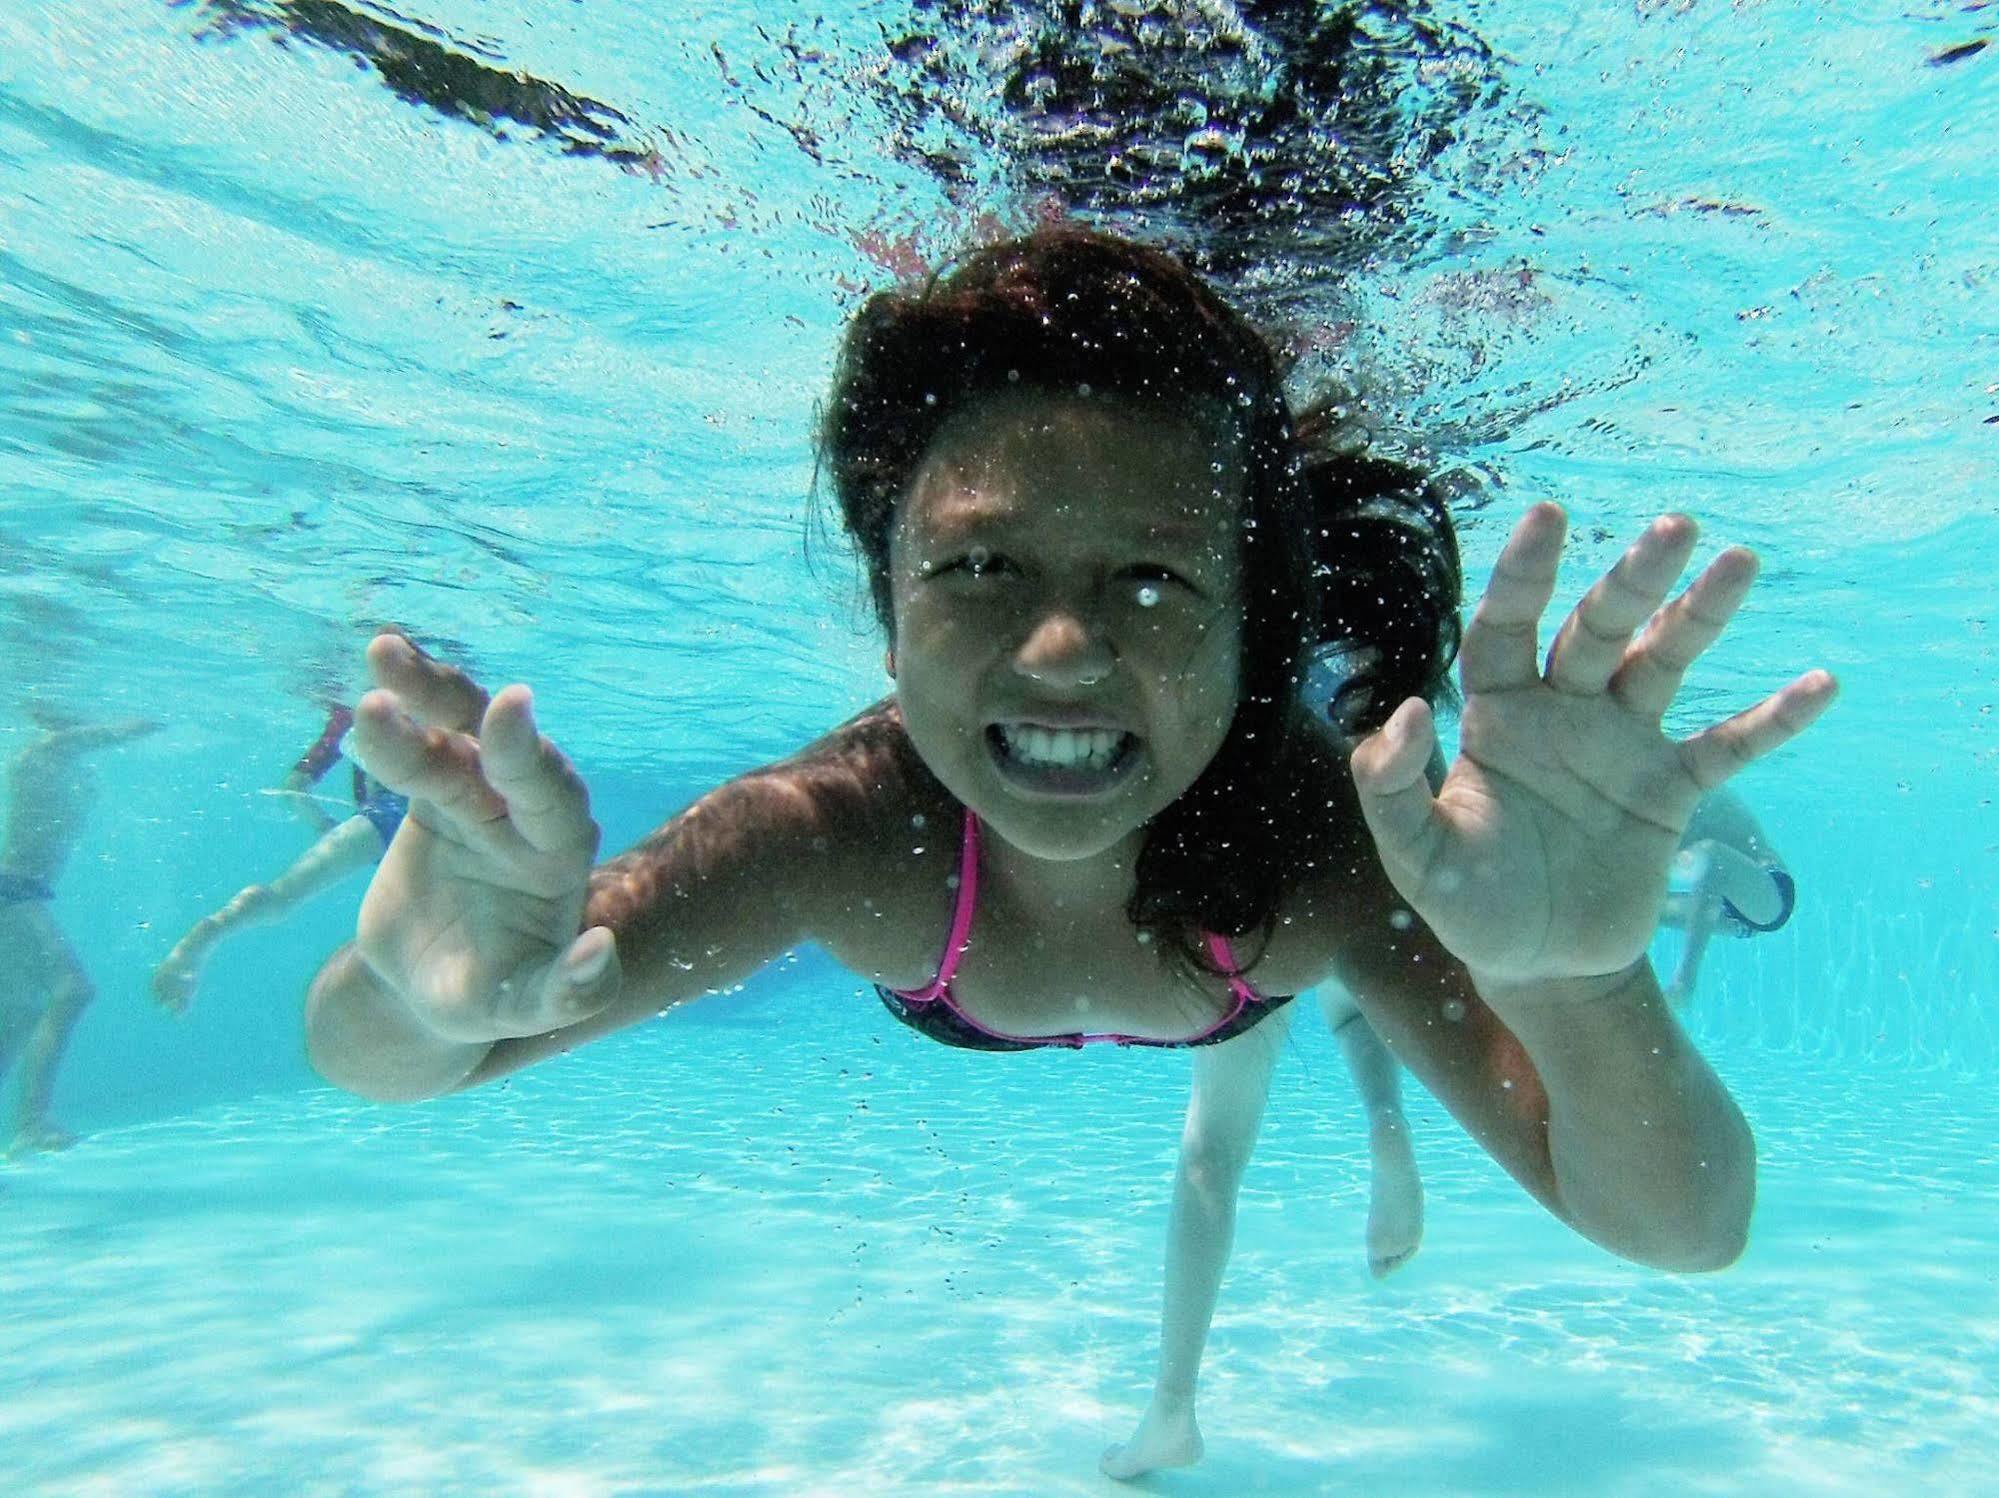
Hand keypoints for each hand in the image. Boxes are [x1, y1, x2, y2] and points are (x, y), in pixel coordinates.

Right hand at [349, 633, 619, 1042]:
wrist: (423, 990)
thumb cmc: (484, 998)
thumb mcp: (519, 1007)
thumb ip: (564, 991)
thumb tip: (600, 949)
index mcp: (558, 858)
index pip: (552, 799)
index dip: (529, 756)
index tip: (511, 706)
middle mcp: (526, 815)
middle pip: (504, 754)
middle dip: (477, 714)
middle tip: (434, 679)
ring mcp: (480, 796)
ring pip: (455, 735)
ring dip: (424, 693)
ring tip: (383, 652)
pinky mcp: (435, 792)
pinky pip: (416, 743)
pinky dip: (398, 711)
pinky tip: (376, 664)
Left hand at [1350, 504, 1834, 989]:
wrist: (1538, 967)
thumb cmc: (1467, 903)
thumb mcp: (1415, 856)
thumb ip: (1391, 786)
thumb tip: (1407, 710)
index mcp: (1499, 715)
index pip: (1506, 629)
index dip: (1524, 576)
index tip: (1547, 515)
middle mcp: (1563, 713)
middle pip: (1597, 631)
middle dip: (1632, 580)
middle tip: (1674, 526)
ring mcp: (1622, 747)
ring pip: (1663, 665)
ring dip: (1700, 616)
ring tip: (1738, 562)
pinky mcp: (1669, 793)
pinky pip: (1726, 747)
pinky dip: (1771, 720)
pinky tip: (1820, 684)